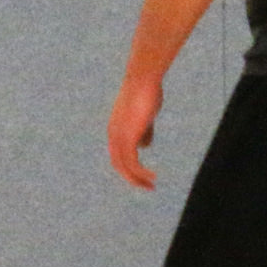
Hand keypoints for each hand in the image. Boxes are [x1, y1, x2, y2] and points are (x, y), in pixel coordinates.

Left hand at [107, 73, 162, 190]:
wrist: (143, 80)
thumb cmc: (146, 93)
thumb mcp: (145, 116)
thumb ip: (144, 131)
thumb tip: (144, 147)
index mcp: (115, 129)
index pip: (118, 155)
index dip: (129, 167)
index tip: (144, 175)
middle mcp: (113, 135)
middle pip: (119, 164)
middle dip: (132, 178)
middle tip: (147, 186)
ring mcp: (119, 136)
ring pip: (124, 166)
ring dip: (137, 179)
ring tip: (151, 186)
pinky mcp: (128, 137)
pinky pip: (132, 162)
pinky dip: (141, 173)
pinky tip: (153, 177)